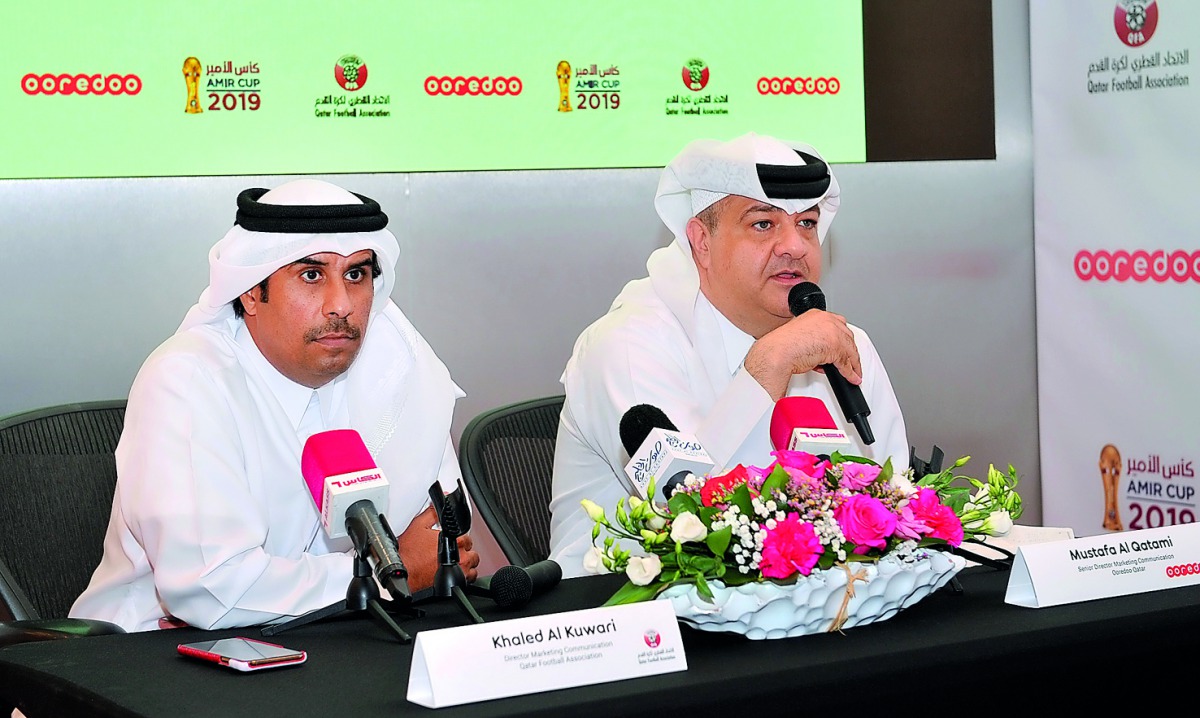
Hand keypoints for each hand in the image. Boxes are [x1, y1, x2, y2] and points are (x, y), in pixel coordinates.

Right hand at [394, 505, 482, 591]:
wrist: (403, 573)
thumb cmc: (409, 553)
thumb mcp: (418, 526)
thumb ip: (432, 512)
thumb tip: (439, 503)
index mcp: (454, 540)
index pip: (467, 536)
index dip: (459, 538)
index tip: (452, 541)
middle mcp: (460, 556)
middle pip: (472, 551)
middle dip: (463, 551)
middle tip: (451, 552)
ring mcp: (460, 571)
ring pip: (473, 566)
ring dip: (466, 564)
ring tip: (454, 563)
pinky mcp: (457, 583)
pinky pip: (469, 579)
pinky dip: (464, 576)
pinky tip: (454, 573)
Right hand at [744, 309, 861, 400]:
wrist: (776, 353)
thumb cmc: (781, 347)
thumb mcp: (800, 337)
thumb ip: (814, 340)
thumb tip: (822, 353)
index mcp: (815, 314)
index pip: (837, 324)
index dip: (842, 338)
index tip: (843, 348)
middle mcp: (825, 320)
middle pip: (847, 336)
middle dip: (849, 351)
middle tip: (849, 363)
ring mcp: (831, 331)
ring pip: (849, 349)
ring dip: (852, 363)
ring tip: (852, 373)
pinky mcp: (834, 346)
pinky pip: (846, 362)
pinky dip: (849, 372)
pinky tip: (850, 377)